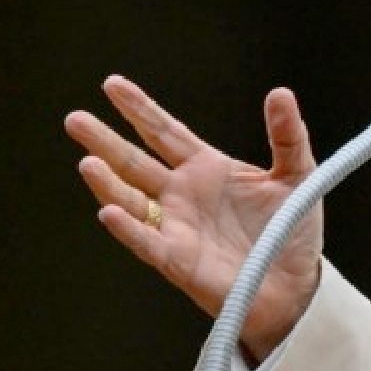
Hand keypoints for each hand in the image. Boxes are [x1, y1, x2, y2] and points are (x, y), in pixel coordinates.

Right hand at [64, 75, 321, 360]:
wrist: (295, 286)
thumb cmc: (291, 232)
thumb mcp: (297, 174)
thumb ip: (287, 135)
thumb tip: (280, 92)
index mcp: (207, 169)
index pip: (165, 132)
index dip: (139, 109)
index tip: (111, 84)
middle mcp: (183, 195)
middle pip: (135, 161)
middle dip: (105, 140)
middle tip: (74, 119)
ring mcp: (176, 227)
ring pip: (132, 200)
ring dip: (107, 183)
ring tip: (87, 161)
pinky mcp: (179, 261)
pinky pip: (147, 243)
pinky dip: (128, 228)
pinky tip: (109, 211)